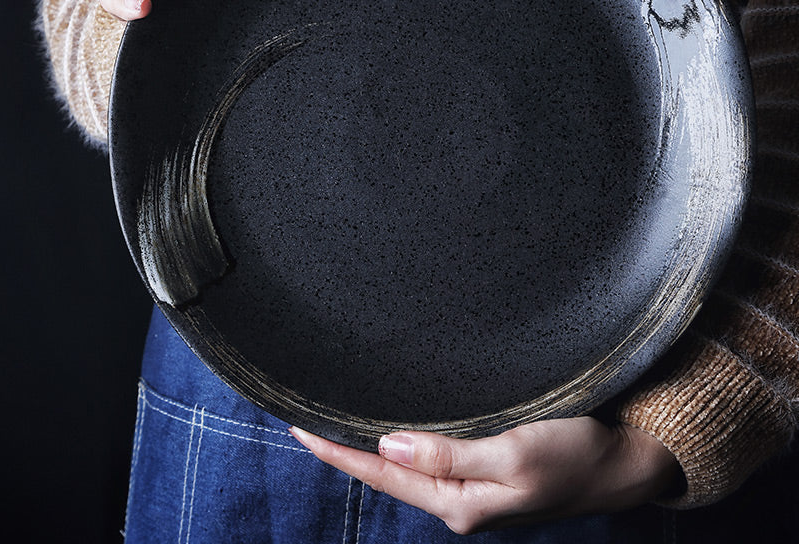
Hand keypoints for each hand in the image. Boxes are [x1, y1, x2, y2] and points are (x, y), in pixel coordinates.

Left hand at [290, 417, 681, 534]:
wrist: (622, 463)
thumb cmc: (574, 457)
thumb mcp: (512, 457)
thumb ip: (449, 455)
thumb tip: (388, 447)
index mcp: (459, 502)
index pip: (383, 474)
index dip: (339, 453)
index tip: (300, 429)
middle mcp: (458, 497)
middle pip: (387, 472)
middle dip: (346, 450)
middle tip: (306, 420)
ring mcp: (472, 485)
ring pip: (407, 464)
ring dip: (371, 445)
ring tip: (337, 423)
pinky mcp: (486, 467)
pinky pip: (432, 455)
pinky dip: (404, 441)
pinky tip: (394, 428)